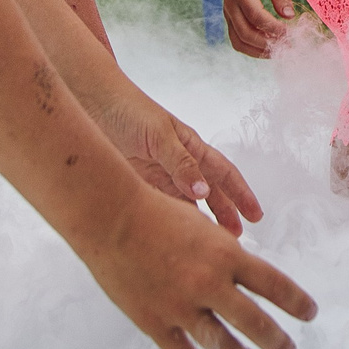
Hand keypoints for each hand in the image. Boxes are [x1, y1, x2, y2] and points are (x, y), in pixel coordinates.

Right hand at [76, 190, 316, 348]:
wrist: (109, 216)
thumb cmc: (156, 211)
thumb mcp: (202, 225)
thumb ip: (224, 253)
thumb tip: (244, 276)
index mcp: (226, 255)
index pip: (275, 285)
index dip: (298, 303)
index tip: (310, 314)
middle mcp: (209, 283)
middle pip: (256, 323)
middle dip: (278, 342)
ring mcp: (181, 305)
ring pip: (222, 345)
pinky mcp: (154, 320)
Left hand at [83, 85, 266, 235]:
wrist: (92, 105)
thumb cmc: (131, 110)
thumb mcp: (160, 136)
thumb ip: (181, 164)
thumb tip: (204, 193)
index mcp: (192, 148)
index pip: (224, 174)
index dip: (241, 194)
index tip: (256, 214)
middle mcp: (179, 165)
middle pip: (209, 194)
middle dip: (224, 215)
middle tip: (236, 238)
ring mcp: (159, 177)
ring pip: (185, 205)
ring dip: (197, 223)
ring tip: (207, 243)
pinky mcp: (139, 185)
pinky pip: (159, 207)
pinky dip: (169, 221)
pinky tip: (174, 236)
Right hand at [223, 0, 297, 58]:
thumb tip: (289, 17)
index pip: (256, 16)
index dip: (273, 28)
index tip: (290, 33)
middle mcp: (230, 4)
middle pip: (245, 33)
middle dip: (267, 44)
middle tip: (287, 46)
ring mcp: (227, 12)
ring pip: (239, 42)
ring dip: (258, 51)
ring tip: (279, 51)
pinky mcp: (230, 18)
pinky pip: (237, 39)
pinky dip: (252, 48)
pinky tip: (268, 46)